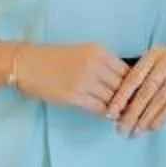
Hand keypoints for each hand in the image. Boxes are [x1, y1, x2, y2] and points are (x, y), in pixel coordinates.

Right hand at [8, 42, 126, 116]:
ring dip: (118, 108)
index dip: (134, 85)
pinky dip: (106, 113)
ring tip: (122, 114)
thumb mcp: (84, 53)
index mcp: (100, 51)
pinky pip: (99, 108)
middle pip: (124, 86)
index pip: (128, 71)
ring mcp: (85, 81)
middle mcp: (95, 65)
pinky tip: (107, 115)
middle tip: (134, 108)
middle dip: (129, 98)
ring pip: (113, 99)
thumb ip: (104, 64)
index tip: (137, 94)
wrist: (28, 63)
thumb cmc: (56, 58)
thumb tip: (126, 82)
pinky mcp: (74, 96)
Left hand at [113, 42, 165, 134]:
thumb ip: (145, 78)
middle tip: (120, 128)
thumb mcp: (160, 63)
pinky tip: (153, 127)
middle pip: (144, 90)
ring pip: (158, 98)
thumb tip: (122, 103)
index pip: (132, 78)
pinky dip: (162, 116)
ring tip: (135, 132)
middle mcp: (164, 61)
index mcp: (152, 56)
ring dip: (145, 117)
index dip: (120, 97)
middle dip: (130, 111)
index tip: (110, 113)